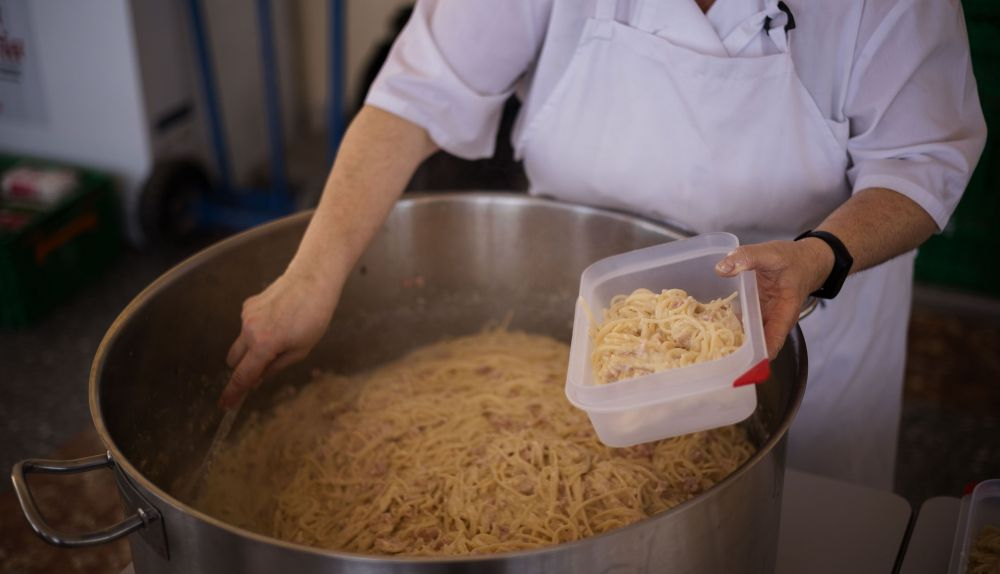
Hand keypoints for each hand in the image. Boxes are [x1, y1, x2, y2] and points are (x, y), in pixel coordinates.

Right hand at [220, 270, 338, 408]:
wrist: (313, 280)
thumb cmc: (314, 316)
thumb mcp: (301, 350)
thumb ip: (276, 366)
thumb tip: (258, 377)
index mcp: (264, 345)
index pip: (243, 375)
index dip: (233, 393)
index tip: (225, 405)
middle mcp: (249, 330)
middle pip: (234, 360)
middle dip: (244, 368)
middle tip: (262, 370)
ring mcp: (246, 316)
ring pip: (241, 342)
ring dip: (252, 349)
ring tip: (281, 337)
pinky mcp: (248, 305)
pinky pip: (248, 326)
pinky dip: (257, 331)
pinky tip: (279, 320)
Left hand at [715, 239, 833, 358]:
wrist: (802, 259)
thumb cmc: (793, 260)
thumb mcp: (772, 254)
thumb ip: (749, 258)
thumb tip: (722, 268)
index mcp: (784, 313)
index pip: (772, 342)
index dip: (757, 356)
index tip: (739, 364)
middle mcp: (771, 320)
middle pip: (754, 344)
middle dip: (735, 352)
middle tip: (710, 355)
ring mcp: (760, 317)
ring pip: (744, 334)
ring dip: (726, 339)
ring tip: (701, 344)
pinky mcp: (752, 310)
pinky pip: (738, 321)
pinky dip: (724, 323)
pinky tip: (705, 323)